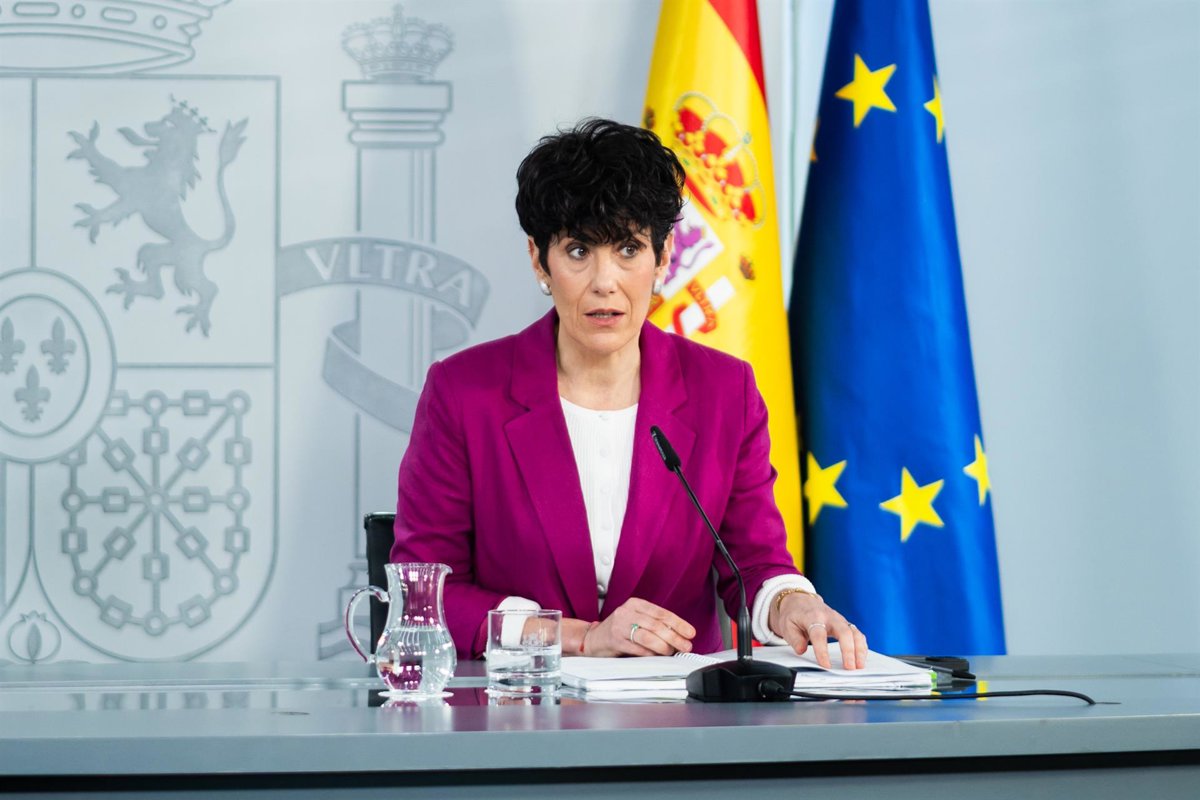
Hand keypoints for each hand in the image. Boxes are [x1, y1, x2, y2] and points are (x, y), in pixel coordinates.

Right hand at [581, 598, 695, 656]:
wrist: (593, 639)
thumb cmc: (619, 630)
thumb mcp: (636, 620)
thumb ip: (654, 625)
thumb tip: (679, 635)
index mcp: (636, 604)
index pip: (662, 613)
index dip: (679, 623)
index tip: (690, 633)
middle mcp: (627, 612)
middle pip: (657, 625)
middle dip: (675, 637)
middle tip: (685, 645)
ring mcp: (620, 626)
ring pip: (648, 636)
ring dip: (664, 646)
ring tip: (672, 652)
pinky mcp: (615, 640)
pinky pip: (637, 648)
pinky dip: (650, 654)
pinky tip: (657, 657)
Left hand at [769, 592, 867, 669]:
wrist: (801, 601)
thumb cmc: (794, 614)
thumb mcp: (787, 625)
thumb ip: (794, 639)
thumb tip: (802, 650)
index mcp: (813, 616)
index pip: (819, 634)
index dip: (822, 651)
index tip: (826, 665)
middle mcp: (829, 617)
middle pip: (844, 632)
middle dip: (848, 651)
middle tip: (849, 667)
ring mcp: (839, 620)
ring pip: (854, 632)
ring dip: (859, 650)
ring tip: (859, 666)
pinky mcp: (845, 624)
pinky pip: (857, 634)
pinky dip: (862, 646)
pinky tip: (861, 658)